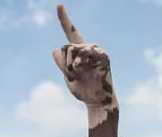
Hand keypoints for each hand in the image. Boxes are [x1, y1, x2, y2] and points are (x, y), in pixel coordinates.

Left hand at [51, 5, 115, 128]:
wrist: (96, 101)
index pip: (70, 33)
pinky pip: (88, 52)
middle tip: (74, 74)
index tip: (59, 5)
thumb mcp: (67, 76)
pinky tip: (85, 68)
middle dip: (66, 64)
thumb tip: (58, 48)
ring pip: (74, 48)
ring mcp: (96, 51)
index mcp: (77, 51)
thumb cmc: (82, 89)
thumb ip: (61, 62)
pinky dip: (82, 61)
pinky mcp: (104, 56)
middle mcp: (87, 48)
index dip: (64, 19)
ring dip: (72, 65)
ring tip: (80, 73)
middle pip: (67, 46)